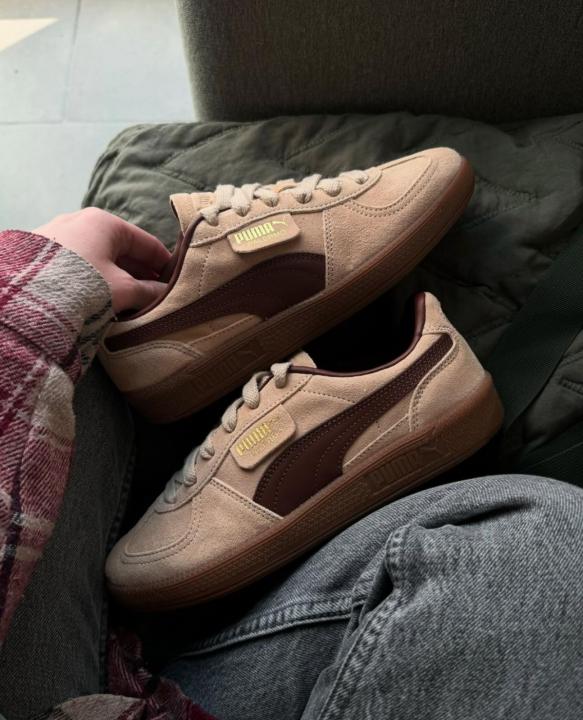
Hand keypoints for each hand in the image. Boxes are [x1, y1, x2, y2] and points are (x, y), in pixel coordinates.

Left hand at [34, 208, 170, 312]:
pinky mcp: (42, 252)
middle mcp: (80, 221)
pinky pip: (80, 261)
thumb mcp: (122, 290)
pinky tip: (101, 296)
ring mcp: (58, 234)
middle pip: (122, 248)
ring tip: (131, 300)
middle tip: (155, 294)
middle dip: (141, 272)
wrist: (26, 295)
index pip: (147, 242)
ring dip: (119, 275)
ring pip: (100, 255)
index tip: (177, 281)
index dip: (165, 263)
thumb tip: (165, 294)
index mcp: (105, 222)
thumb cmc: (81, 284)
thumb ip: (149, 292)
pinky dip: (96, 276)